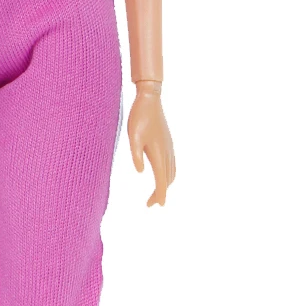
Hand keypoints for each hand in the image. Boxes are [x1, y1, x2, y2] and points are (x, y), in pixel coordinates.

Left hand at [127, 83, 174, 206]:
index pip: (161, 179)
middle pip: (167, 179)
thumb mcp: (132, 136)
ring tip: (155, 194)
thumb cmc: (139, 117)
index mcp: (158, 152)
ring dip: (165, 184)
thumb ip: (136, 155)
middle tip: (151, 204)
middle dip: (161, 193)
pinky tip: (161, 175)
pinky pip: (171, 164)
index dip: (160, 194)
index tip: (158, 205)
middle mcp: (167, 152)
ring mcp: (169, 147)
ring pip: (171, 172)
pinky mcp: (168, 143)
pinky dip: (168, 175)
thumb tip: (139, 172)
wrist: (150, 99)